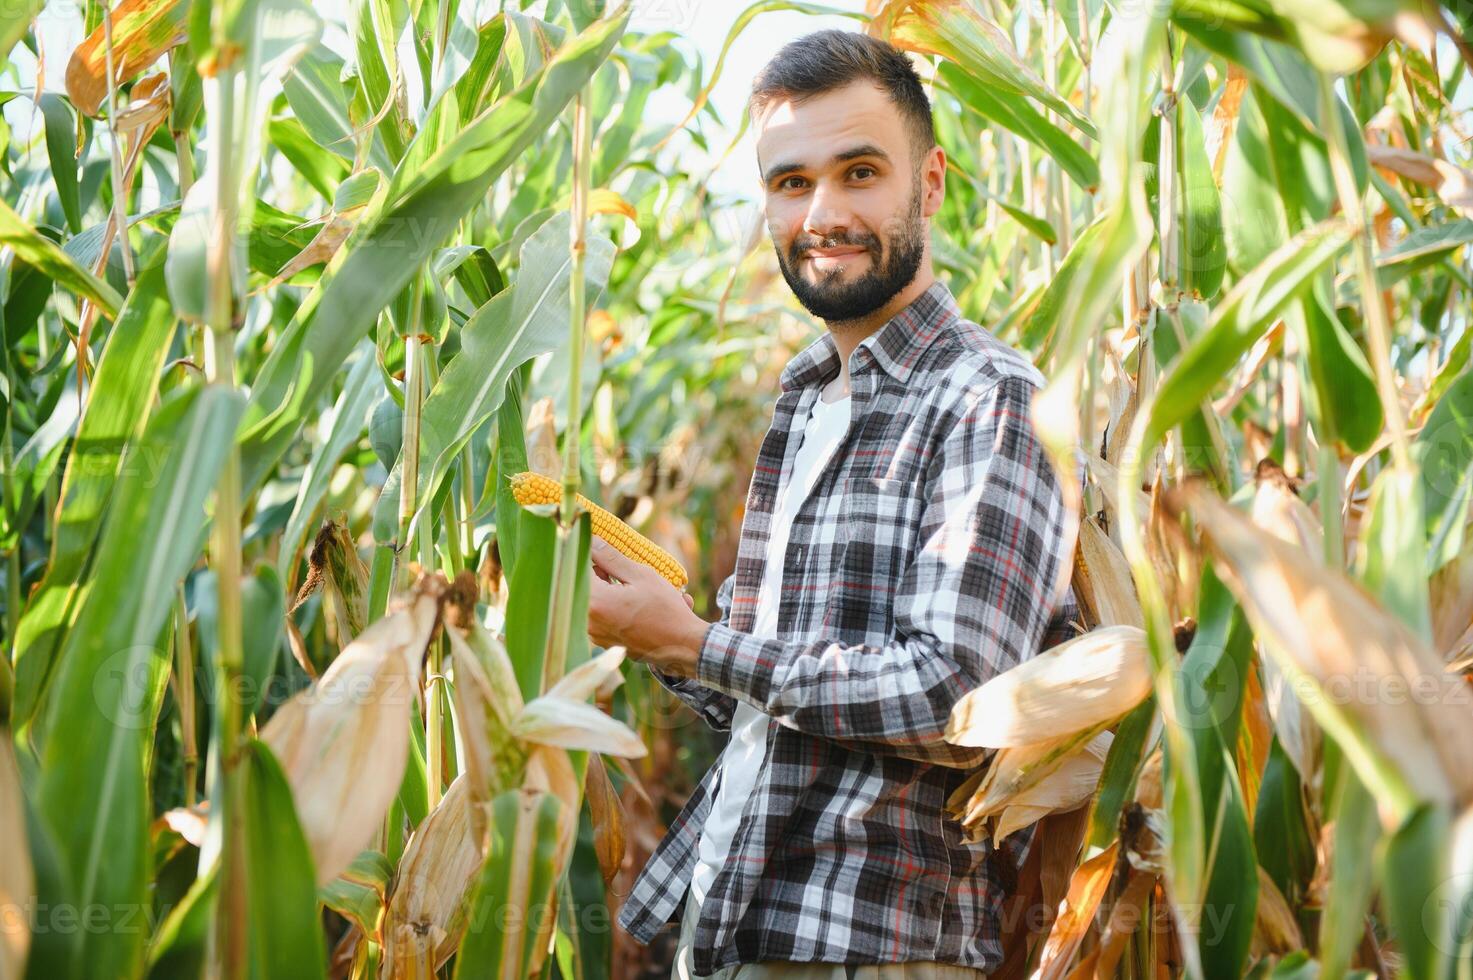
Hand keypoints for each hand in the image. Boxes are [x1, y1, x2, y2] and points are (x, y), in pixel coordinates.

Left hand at [587, 538, 708, 678]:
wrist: (681, 646)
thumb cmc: (664, 609)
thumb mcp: (641, 576)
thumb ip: (611, 557)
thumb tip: (592, 540)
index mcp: (594, 601)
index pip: (577, 567)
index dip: (588, 552)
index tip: (599, 544)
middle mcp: (588, 621)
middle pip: (584, 585)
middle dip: (599, 571)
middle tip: (620, 564)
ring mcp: (594, 634)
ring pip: (593, 600)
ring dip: (607, 588)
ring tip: (632, 585)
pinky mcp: (603, 642)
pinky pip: (601, 616)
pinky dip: (613, 605)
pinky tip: (633, 602)